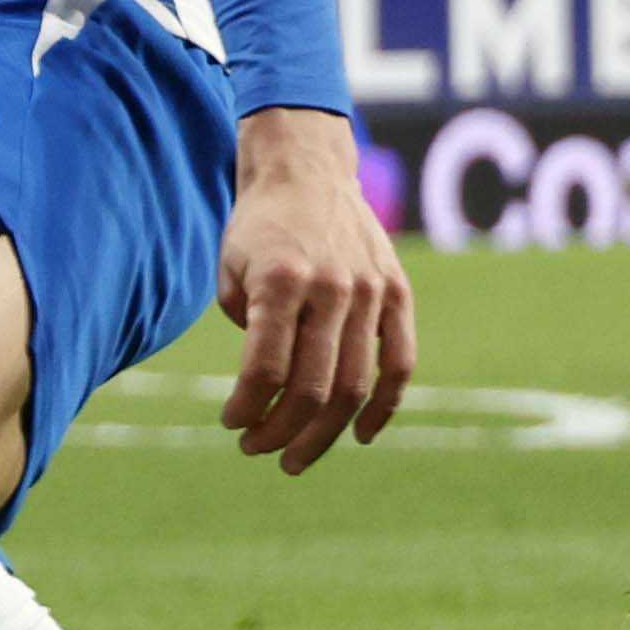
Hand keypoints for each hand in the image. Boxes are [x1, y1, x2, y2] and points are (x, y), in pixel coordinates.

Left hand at [215, 106, 411, 477]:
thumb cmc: (259, 226)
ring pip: (355, 385)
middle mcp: (331, 289)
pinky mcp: (397, 296)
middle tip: (255, 450)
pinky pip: (399, 364)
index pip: (266, 368)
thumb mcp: (230, 267)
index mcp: (282, 282)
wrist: (307, 171)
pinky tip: (359, 436)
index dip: (247, 407)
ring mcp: (370, 293)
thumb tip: (265, 382)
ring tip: (293, 457)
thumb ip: (245, 322)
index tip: (230, 423)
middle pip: (312, 386)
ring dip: (322, 432)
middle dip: (280, 431)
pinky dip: (383, 407)